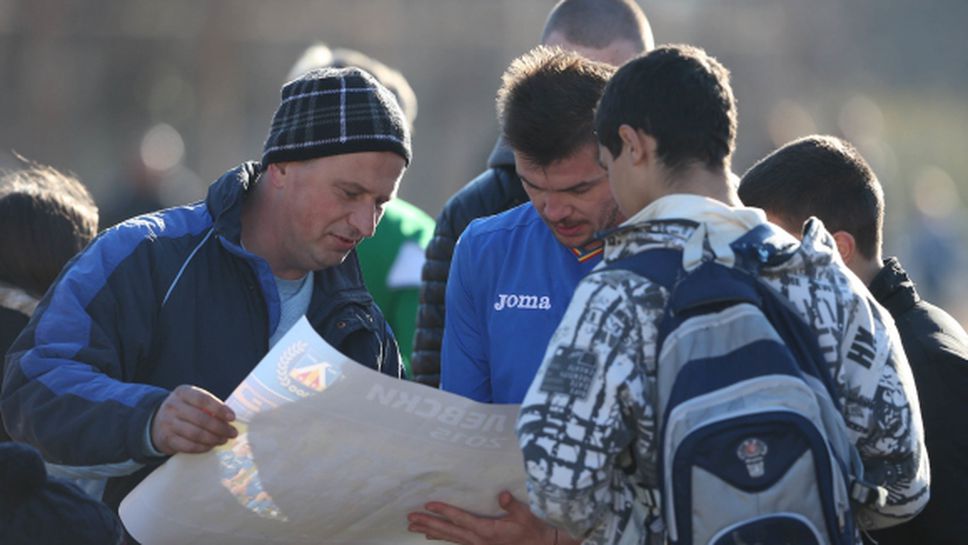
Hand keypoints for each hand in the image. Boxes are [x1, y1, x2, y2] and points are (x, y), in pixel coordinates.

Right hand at [150, 385, 236, 454]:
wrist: (156, 422)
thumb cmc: (183, 410)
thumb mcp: (191, 400)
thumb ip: (207, 406)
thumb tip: (230, 419)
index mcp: (182, 392)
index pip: (203, 399)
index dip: (220, 409)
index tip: (232, 417)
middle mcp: (173, 406)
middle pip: (201, 418)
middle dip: (220, 427)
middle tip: (232, 433)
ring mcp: (168, 423)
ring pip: (196, 434)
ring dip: (213, 439)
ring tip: (224, 440)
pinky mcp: (166, 439)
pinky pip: (188, 446)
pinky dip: (203, 447)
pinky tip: (211, 446)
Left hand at [407, 490, 575, 544]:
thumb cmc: (532, 530)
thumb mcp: (525, 515)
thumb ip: (512, 505)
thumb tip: (503, 494)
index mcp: (487, 531)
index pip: (461, 519)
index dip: (445, 511)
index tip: (429, 504)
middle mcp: (478, 540)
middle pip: (448, 531)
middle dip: (428, 523)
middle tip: (410, 518)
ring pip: (448, 537)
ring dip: (430, 531)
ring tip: (413, 526)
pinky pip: (455, 541)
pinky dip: (441, 537)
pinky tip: (431, 535)